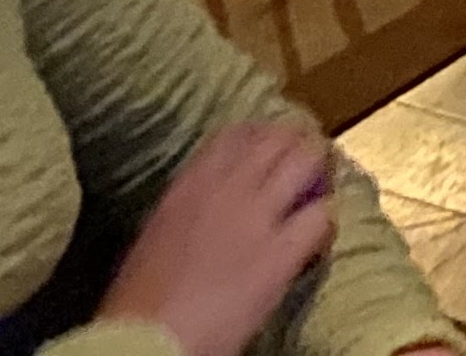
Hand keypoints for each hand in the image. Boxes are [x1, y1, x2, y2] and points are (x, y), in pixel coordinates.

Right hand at [104, 125, 337, 355]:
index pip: (239, 132)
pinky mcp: (281, 253)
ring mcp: (258, 214)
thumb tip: (214, 200)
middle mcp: (229, 184)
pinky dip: (325, 222)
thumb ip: (192, 202)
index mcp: (192, 180)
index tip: (269, 151)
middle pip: (280, 136)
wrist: (146, 341)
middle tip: (305, 167)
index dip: (262, 137)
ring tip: (319, 193)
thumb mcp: (160, 230)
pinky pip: (321, 216)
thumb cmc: (139, 298)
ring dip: (319, 172)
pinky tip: (318, 240)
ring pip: (307, 159)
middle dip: (297, 146)